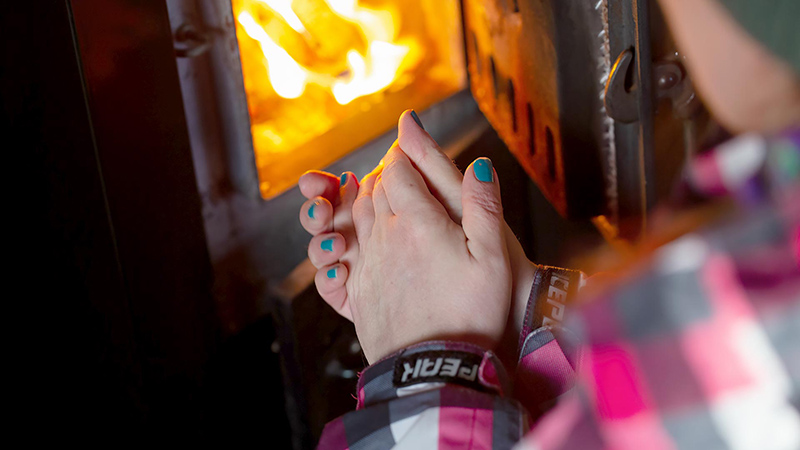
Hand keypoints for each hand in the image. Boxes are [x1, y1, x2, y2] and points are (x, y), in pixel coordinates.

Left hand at [347, 144, 510, 362]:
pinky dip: (356, 230)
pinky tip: (367, 234)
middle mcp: (385, 237)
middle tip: (398, 164)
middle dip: (386, 170)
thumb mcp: (493, 258)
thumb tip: (478, 164)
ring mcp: (368, 263)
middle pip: (376, 188)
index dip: (404, 153)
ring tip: (382, 190)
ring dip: (368, 195)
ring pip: (359, 214)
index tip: (409, 144)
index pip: (399, 170)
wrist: (432, 368)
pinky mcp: (359, 289)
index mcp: (417, 222)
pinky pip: (350, 247)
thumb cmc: (470, 314)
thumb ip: (483, 206)